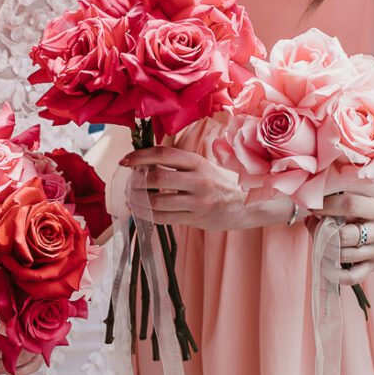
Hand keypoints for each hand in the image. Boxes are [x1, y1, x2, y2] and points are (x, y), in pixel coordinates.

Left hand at [119, 147, 248, 230]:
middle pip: (157, 180)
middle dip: (136, 182)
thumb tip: (144, 165)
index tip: (125, 161)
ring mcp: (198, 202)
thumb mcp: (203, 166)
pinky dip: (147, 215)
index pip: (163, 155)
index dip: (140, 156)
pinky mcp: (197, 219)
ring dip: (138, 201)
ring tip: (131, 198)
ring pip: (158, 202)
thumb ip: (178, 165)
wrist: (248, 204)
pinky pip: (164, 219)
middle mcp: (198, 180)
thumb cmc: (220, 183)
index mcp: (197, 162)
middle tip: (127, 183)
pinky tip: (140, 211)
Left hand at [314, 193, 373, 283]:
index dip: (326, 206)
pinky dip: (334, 273)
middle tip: (315, 226)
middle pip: (343, 235)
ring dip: (325, 250)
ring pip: (343, 256)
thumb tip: (322, 201)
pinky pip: (351, 277)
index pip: (349, 205)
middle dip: (322, 231)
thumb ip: (356, 200)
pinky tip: (327, 264)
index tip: (314, 206)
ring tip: (320, 241)